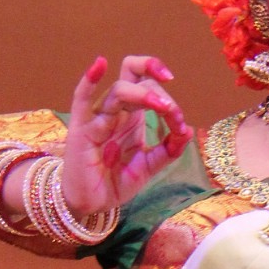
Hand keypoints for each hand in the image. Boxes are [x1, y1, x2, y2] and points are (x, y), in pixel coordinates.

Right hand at [60, 55, 191, 213]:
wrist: (92, 204)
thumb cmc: (115, 182)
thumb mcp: (148, 167)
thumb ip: (167, 151)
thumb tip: (187, 130)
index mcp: (132, 116)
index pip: (150, 88)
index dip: (168, 100)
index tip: (180, 120)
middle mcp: (116, 112)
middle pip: (133, 78)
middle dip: (157, 90)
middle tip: (171, 109)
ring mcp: (97, 118)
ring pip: (118, 91)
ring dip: (142, 94)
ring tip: (162, 106)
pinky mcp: (81, 129)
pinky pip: (81, 99)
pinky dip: (89, 80)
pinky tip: (100, 64)